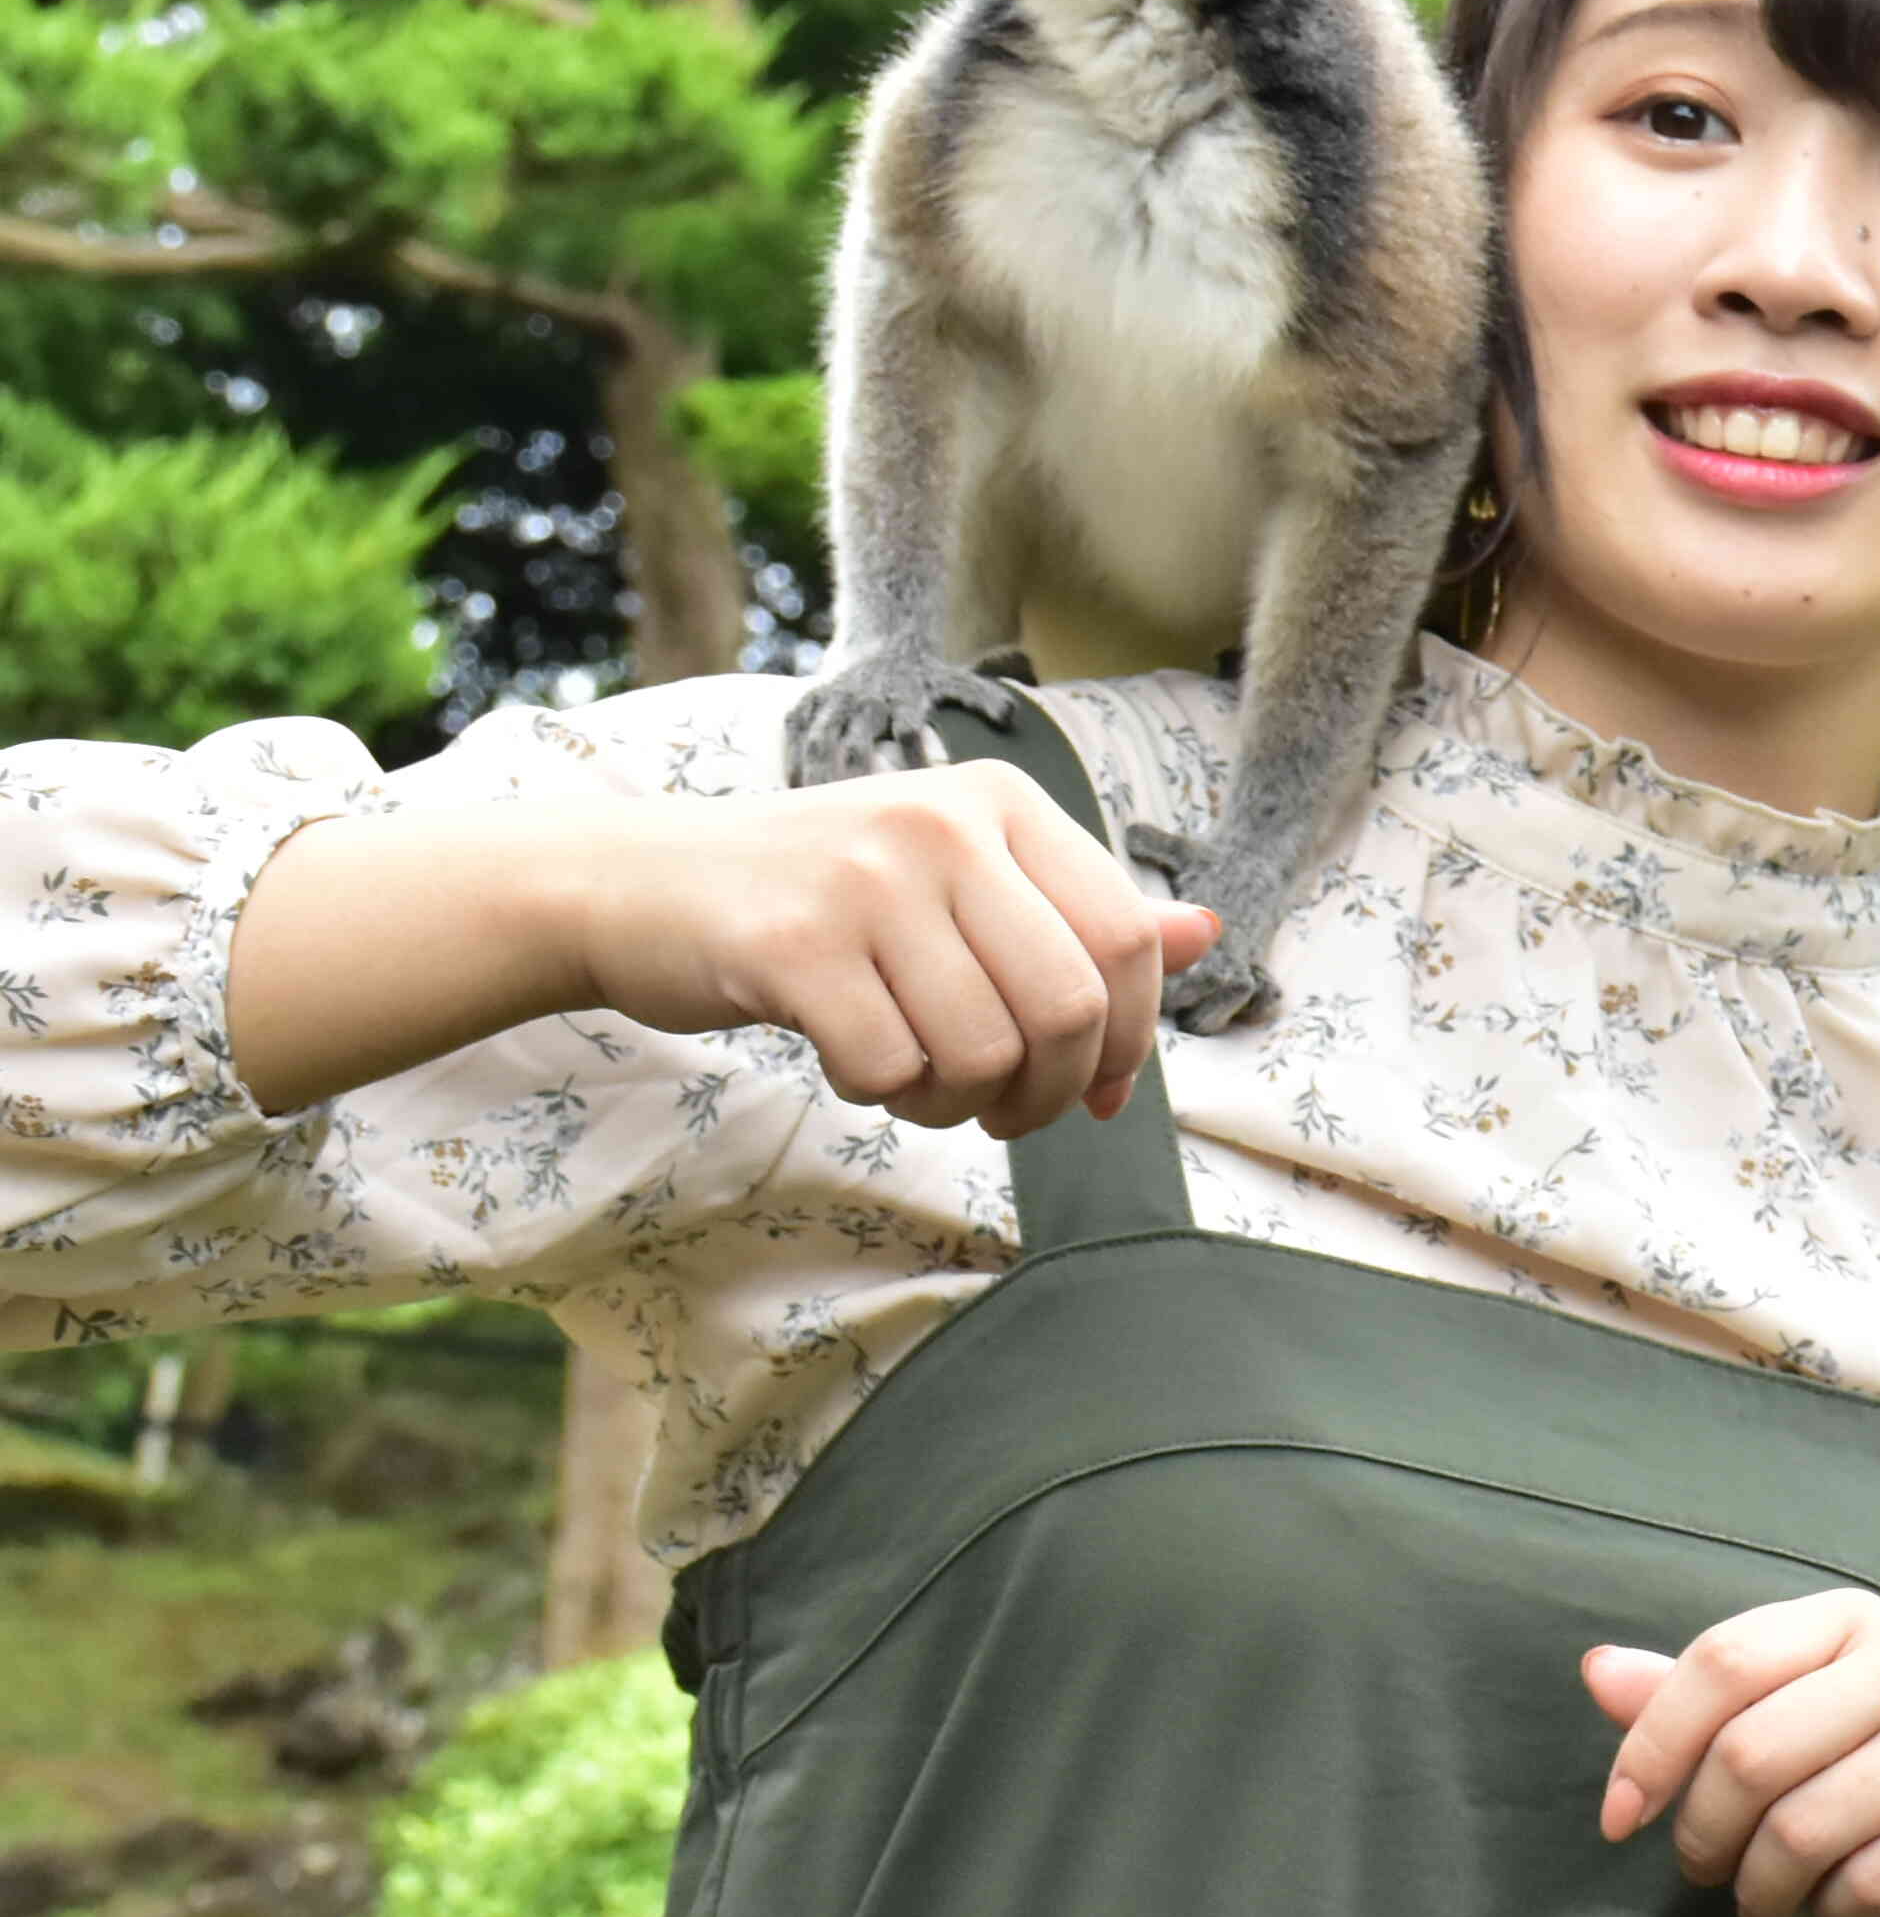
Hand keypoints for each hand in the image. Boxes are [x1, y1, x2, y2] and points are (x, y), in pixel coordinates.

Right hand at [556, 764, 1217, 1136]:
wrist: (636, 886)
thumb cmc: (817, 896)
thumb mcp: (957, 878)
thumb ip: (1075, 909)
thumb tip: (1205, 931)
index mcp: (1004, 804)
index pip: (1125, 940)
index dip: (1128, 1039)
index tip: (1097, 1094)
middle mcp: (944, 826)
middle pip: (1066, 1004)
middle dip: (1048, 1090)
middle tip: (1006, 1112)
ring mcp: (868, 880)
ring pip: (983, 1049)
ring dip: (960, 1100)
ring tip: (920, 1080)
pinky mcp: (792, 945)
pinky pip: (890, 1068)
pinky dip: (883, 1093)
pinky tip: (855, 1061)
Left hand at [1582, 1590, 1879, 1916]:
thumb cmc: (1869, 1778)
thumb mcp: (1783, 1725)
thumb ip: (1693, 1701)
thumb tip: (1596, 1668)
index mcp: (1854, 1620)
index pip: (1723, 1662)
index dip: (1651, 1748)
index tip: (1619, 1819)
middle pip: (1750, 1754)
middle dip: (1702, 1836)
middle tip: (1707, 1871)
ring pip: (1802, 1830)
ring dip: (1759, 1890)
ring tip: (1764, 1900)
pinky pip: (1868, 1884)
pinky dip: (1831, 1913)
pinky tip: (1841, 1905)